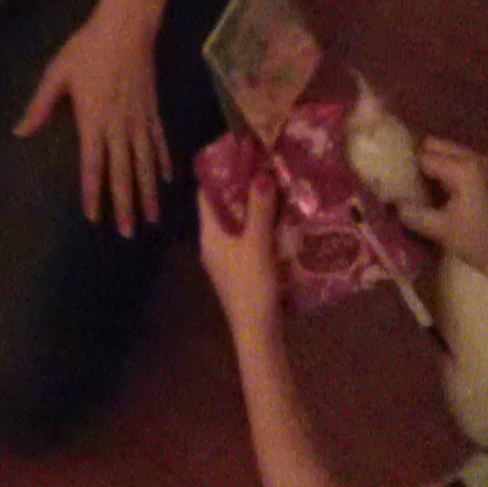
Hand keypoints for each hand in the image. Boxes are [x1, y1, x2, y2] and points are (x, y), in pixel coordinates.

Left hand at [15, 0, 167, 234]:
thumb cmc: (86, 50)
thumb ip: (39, 106)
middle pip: (123, 173)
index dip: (92, 192)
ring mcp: (140, 120)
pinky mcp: (153, 111)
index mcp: (93, 121)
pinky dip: (163, 162)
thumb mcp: (56, 74)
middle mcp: (119, 127)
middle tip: (126, 233)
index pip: (92, 165)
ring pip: (145, 164)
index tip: (93, 217)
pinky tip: (166, 180)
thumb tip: (19, 131)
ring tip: (151, 219)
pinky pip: (159, 142)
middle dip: (125, 204)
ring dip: (148, 193)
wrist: (125, 27)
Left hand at [199, 176, 283, 340]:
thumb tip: (260, 174)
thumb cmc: (251, 285)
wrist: (256, 331)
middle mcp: (212, 244)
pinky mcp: (240, 271)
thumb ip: (259, 209)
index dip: (221, 174)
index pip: (206, 195)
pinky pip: (246, 240)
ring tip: (276, 188)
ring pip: (237, 225)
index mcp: (209, 234)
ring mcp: (225, 259)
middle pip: (223, 208)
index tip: (240, 155)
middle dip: (242, 189)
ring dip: (254, 208)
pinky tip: (281, 222)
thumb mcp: (257, 244)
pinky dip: (260, 227)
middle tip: (265, 168)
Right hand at [394, 136, 487, 302]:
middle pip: (437, 146)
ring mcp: (485, 165)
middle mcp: (476, 159)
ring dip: (432, 164)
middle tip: (399, 176)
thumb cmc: (475, 242)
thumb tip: (389, 202)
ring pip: (449, 152)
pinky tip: (434, 188)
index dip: (405, 165)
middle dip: (418, 159)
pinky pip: (460, 162)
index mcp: (464, 170)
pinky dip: (445, 170)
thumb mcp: (439, 229)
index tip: (387, 173)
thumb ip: (412, 212)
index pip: (425, 157)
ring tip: (414, 182)